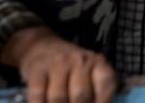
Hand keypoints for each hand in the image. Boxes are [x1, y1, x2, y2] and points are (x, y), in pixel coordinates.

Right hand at [2, 26, 116, 102]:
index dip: (103, 102)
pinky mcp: (37, 68)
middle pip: (80, 96)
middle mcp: (79, 60)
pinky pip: (37, 95)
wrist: (42, 47)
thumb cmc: (71, 68)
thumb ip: (95, 93)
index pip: (106, 85)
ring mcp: (58, 63)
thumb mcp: (89, 74)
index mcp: (98, 63)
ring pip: (58, 98)